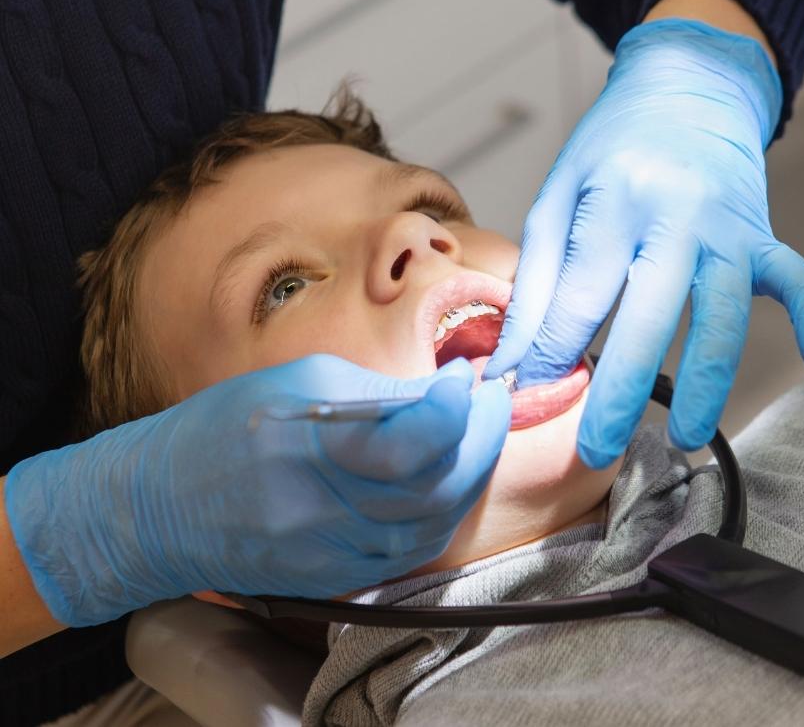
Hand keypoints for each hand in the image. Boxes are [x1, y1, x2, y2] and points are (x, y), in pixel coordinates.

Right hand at [3, 355, 509, 625]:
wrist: (157, 505)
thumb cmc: (224, 427)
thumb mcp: (299, 382)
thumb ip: (379, 393)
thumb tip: (449, 390)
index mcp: (307, 446)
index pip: (410, 442)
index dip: (456, 410)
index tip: (471, 379)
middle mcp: (321, 509)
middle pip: (435, 488)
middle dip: (481, 439)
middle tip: (491, 402)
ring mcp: (328, 553)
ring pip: (433, 525)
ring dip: (469, 475)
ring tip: (478, 434)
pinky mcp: (333, 577)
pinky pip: (410, 552)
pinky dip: (441, 512)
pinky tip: (447, 477)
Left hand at [485, 19, 803, 464]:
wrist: (684, 85)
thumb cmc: (610, 148)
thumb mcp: (557, 196)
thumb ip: (537, 278)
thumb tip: (512, 360)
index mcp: (614, 201)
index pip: (579, 297)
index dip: (550, 353)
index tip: (526, 395)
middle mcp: (676, 215)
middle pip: (650, 317)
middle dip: (620, 390)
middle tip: (596, 449)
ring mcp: (727, 226)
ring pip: (723, 314)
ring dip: (710, 379)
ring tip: (687, 436)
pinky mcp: (761, 233)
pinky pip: (797, 276)